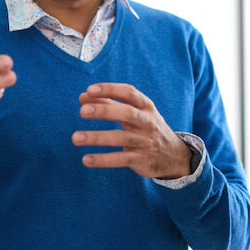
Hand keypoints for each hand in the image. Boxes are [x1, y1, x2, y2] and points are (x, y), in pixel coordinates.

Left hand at [71, 83, 192, 179]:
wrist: (173, 155)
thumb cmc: (146, 128)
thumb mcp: (134, 113)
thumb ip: (109, 104)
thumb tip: (82, 96)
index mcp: (145, 106)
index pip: (129, 93)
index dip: (110, 90)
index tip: (89, 90)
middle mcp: (147, 122)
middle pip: (127, 113)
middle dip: (104, 111)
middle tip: (82, 111)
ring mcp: (145, 141)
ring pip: (120, 138)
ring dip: (96, 137)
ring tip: (75, 138)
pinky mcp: (141, 159)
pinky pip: (120, 159)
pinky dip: (103, 160)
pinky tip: (86, 159)